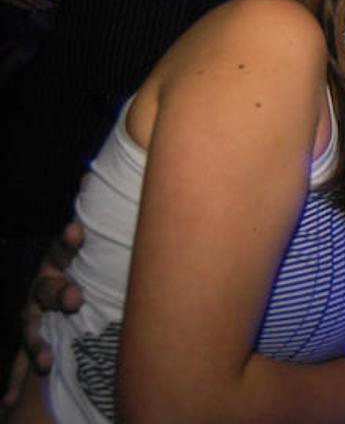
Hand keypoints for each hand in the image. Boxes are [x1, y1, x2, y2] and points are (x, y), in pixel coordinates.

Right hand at [1, 222, 84, 410]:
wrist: (66, 287)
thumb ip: (99, 221)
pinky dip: (17, 381)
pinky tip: (8, 402)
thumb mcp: (94, 245)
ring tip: (46, 361)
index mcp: (59, 263)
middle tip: (74, 298)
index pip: (62, 249)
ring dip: (37, 345)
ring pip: (32, 329)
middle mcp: (42, 287)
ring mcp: (34, 315)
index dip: (68, 241)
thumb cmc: (87, 264)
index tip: (77, 231)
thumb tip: (97, 180)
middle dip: (58, 294)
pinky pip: (22, 362)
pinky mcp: (33, 340)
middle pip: (46, 291)